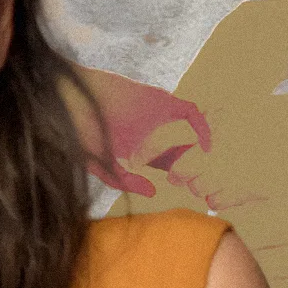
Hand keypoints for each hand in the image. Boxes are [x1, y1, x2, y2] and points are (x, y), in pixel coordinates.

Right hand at [68, 64, 211, 196]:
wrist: (74, 94)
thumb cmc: (81, 132)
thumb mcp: (98, 163)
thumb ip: (123, 180)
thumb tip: (153, 192)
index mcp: (136, 149)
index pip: (166, 165)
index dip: (179, 176)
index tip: (189, 188)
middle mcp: (150, 132)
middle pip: (181, 149)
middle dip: (195, 164)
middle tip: (206, 180)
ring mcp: (157, 115)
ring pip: (189, 130)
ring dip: (201, 144)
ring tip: (212, 162)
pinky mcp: (162, 100)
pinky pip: (189, 112)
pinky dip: (202, 126)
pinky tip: (207, 144)